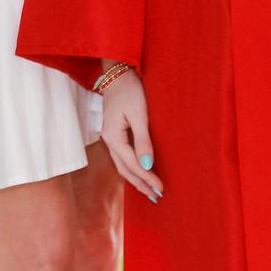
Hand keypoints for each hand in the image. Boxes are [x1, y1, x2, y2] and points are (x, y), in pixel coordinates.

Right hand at [100, 66, 163, 203]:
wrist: (117, 73)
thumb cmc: (130, 90)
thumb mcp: (139, 114)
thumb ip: (143, 140)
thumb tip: (146, 166)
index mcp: (113, 137)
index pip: (132, 165)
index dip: (147, 178)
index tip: (160, 189)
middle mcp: (109, 140)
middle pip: (125, 170)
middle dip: (140, 184)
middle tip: (156, 197)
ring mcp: (110, 138)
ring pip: (123, 165)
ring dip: (136, 179)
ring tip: (149, 191)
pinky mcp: (115, 134)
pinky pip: (123, 157)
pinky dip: (132, 168)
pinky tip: (140, 172)